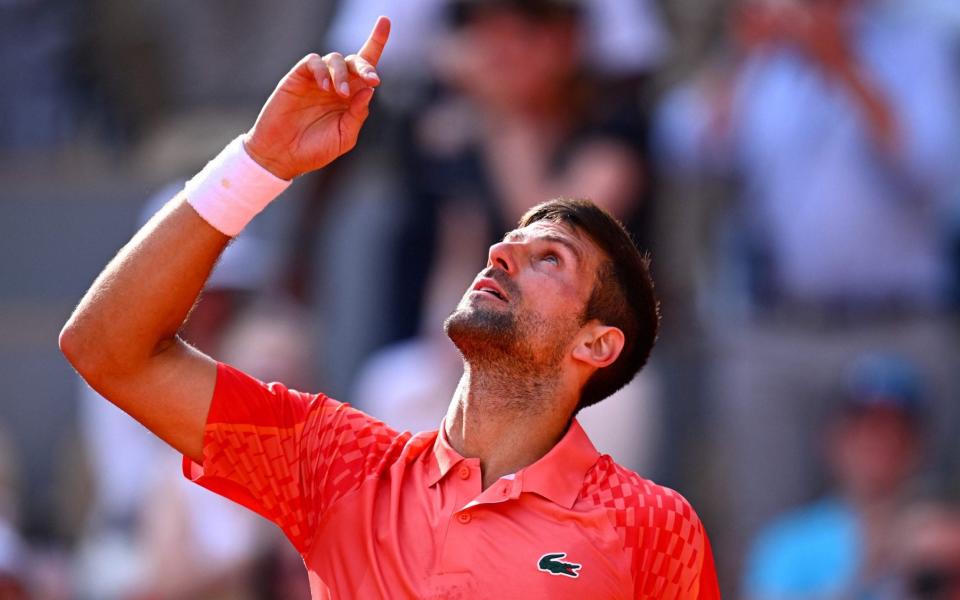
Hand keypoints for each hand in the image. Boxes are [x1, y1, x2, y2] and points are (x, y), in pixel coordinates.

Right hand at [243, 16, 390, 179]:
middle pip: (355, 61)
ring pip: (335, 59)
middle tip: (372, 78)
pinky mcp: (297, 77)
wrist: (282, 156)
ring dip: (342, 74)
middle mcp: (336, 84)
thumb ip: (358, 114)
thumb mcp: (344, 137)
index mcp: (351, 97)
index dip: (377, 42)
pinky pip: (313, 62)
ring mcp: (316, 80)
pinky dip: (322, 70)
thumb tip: (369, 89)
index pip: (366, 67)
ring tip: (341, 93)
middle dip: (366, 65)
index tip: (386, 21)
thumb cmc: (314, 149)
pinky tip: (324, 86)